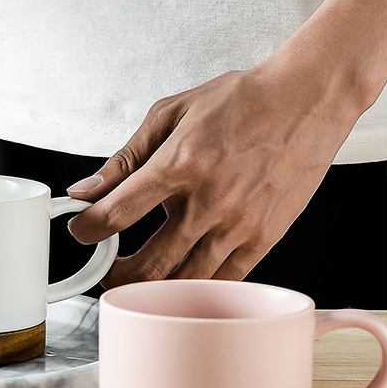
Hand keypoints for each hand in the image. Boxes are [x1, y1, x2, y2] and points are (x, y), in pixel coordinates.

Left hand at [67, 61, 358, 284]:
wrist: (306, 99)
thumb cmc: (240, 101)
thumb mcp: (170, 114)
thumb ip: (125, 158)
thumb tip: (86, 189)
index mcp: (178, 166)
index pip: (117, 214)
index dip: (87, 230)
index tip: (81, 231)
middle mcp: (207, 202)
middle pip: (147, 264)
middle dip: (114, 275)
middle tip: (105, 268)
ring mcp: (238, 225)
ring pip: (185, 281)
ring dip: (152, 288)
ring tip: (137, 277)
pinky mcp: (264, 238)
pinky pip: (224, 280)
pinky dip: (196, 286)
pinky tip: (181, 275)